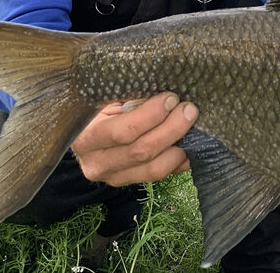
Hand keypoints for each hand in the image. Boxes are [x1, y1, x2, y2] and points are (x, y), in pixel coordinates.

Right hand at [71, 92, 197, 186]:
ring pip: (154, 168)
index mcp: (87, 138)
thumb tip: (168, 96)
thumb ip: (131, 100)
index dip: (151, 115)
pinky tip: (189, 145)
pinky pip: (162, 176)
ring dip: (179, 146)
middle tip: (189, 110)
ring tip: (192, 126)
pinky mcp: (130, 184)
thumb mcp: (107, 101)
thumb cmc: (99, 113)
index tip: (171, 98)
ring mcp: (114, 178)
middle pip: (142, 151)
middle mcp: (97, 164)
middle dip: (172, 128)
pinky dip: (180, 161)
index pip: (123, 131)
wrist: (87, 140)